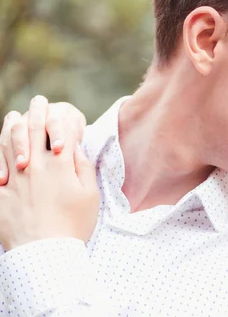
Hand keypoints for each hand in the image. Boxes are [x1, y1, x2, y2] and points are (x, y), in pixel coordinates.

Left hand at [0, 96, 98, 250]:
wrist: (46, 253)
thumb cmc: (74, 225)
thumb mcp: (90, 196)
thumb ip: (83, 168)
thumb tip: (75, 148)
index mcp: (61, 166)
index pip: (58, 131)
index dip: (56, 115)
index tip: (54, 105)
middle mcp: (36, 167)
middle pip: (33, 131)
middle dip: (36, 113)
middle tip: (38, 101)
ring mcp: (16, 178)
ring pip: (9, 143)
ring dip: (13, 126)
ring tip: (16, 116)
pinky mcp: (1, 193)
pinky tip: (0, 144)